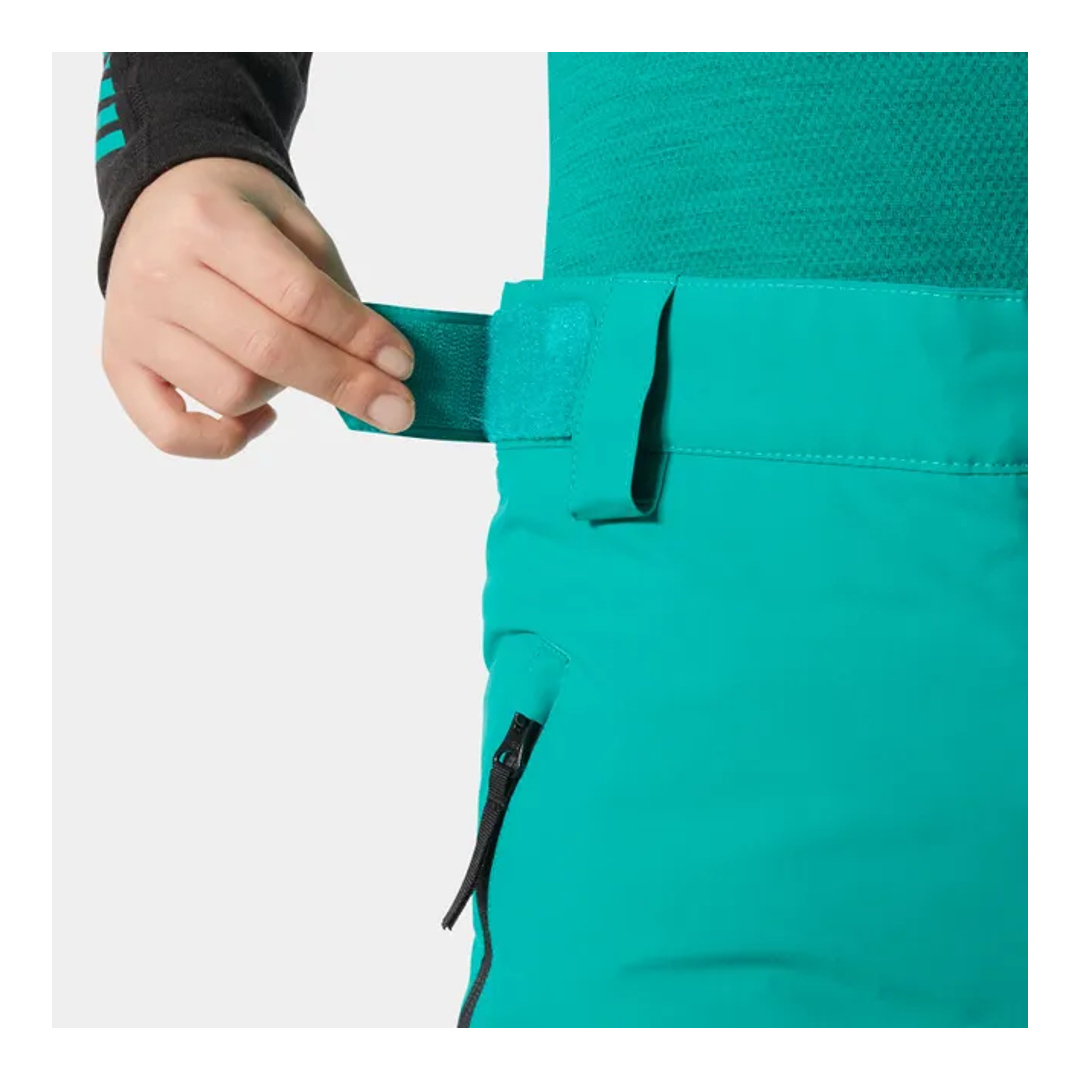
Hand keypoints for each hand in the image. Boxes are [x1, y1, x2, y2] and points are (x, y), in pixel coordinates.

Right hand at [102, 157, 415, 457]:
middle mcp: (161, 273)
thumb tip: (381, 370)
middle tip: (396, 408)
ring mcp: (134, 324)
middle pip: (268, 351)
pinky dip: (224, 442)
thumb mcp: (297, 228)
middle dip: (344, 384)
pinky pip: (171, 434)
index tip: (403, 365)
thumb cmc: (243, 219)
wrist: (162, 199)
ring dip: (283, 393)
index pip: (298, 296)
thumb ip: (336, 294)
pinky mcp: (120, 364)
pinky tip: (259, 417)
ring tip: (292, 365)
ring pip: (230, 392)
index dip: (359, 338)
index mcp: (211, 222)